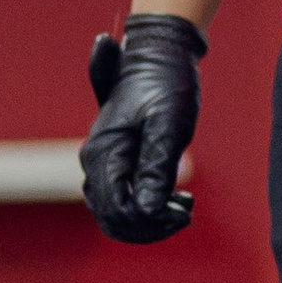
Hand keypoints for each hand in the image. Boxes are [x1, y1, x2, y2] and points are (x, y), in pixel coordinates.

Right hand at [81, 14, 203, 243]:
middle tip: (186, 211)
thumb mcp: (169, 125)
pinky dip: (147, 210)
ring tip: (184, 205)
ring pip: (115, 216)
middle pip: (112, 219)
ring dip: (150, 221)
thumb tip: (147, 210)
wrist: (159, 56)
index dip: (150, 221)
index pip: (117, 209)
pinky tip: (176, 199)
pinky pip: (122, 202)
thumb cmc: (167, 86)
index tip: (183, 209)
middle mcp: (95, 161)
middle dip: (151, 226)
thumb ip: (157, 167)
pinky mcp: (114, 164)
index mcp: (105, 153)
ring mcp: (102, 164)